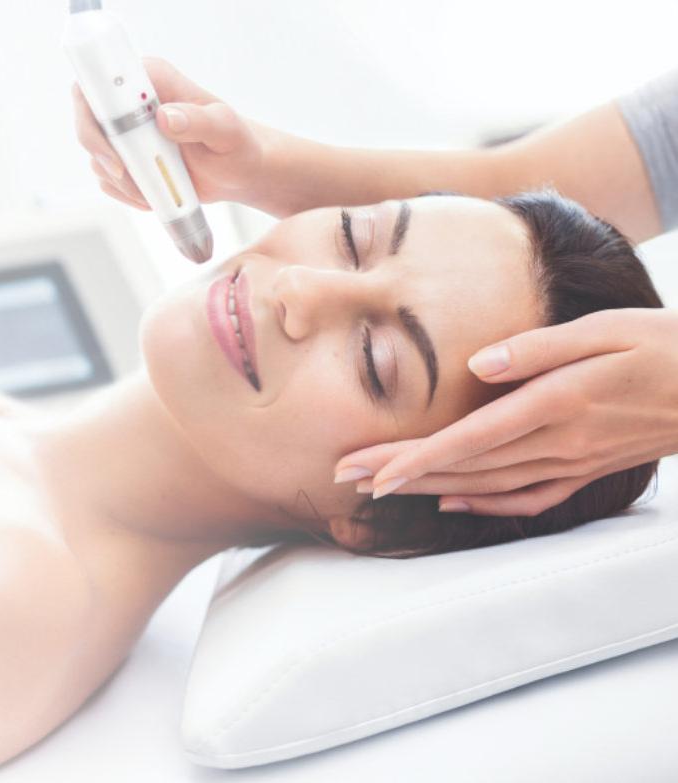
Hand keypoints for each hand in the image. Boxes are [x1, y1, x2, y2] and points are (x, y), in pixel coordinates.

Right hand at [72, 56, 271, 210]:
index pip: (101, 82)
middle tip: (125, 174)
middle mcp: (132, 104)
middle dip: (101, 153)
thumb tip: (165, 117)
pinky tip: (153, 197)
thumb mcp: (226, 131)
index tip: (112, 143)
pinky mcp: (128, 161)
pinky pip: (110, 181)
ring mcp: (127, 135)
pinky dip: (126, 194)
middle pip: (88, 121)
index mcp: (152, 81)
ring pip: (98, 157)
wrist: (238, 172)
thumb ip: (199, 121)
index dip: (92, 109)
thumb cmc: (238, 145)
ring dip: (120, 181)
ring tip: (156, 190)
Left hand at [333, 308, 677, 515]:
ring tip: (380, 490)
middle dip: (401, 473)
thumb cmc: (659, 345)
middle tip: (347, 476)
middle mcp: (557, 443)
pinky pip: (525, 498)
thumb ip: (537, 349)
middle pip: (464, 466)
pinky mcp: (582, 471)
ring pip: (485, 485)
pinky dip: (484, 504)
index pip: (470, 439)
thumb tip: (479, 365)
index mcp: (556, 405)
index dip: (416, 458)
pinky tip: (452, 502)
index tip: (371, 471)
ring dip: (429, 488)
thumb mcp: (602, 330)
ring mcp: (569, 463)